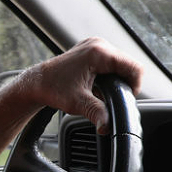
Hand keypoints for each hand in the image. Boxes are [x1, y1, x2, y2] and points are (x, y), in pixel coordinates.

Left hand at [23, 37, 142, 132]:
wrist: (36, 83)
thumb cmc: (53, 89)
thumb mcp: (78, 103)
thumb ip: (97, 113)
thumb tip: (107, 127)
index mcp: (98, 52)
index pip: (134, 67)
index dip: (134, 85)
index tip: (125, 98)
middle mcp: (98, 44)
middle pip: (128, 65)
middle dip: (124, 82)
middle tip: (112, 97)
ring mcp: (94, 44)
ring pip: (120, 63)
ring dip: (117, 78)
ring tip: (104, 91)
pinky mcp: (91, 48)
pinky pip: (110, 61)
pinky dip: (109, 73)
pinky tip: (99, 84)